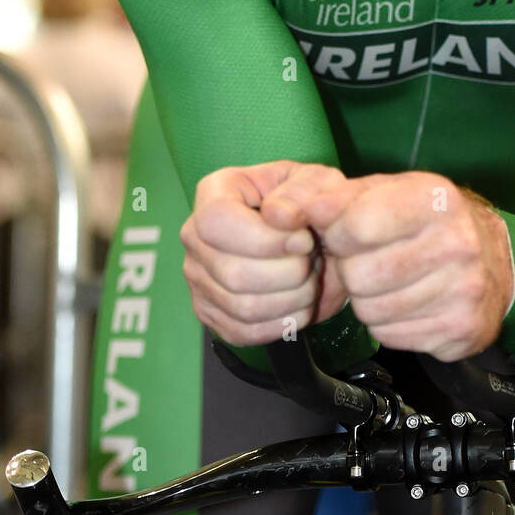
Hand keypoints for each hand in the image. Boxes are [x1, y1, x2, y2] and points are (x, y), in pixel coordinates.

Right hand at [180, 161, 346, 345]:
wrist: (318, 241)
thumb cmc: (311, 205)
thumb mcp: (317, 182)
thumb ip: (302, 190)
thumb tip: (279, 215)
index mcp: (215, 193)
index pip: (217, 221)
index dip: (265, 239)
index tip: (303, 240)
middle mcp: (195, 237)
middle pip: (234, 272)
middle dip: (290, 273)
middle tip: (312, 259)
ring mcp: (199, 279)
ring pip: (243, 307)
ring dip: (292, 298)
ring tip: (309, 279)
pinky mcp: (211, 314)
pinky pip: (244, 332)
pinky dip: (283, 323)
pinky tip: (299, 302)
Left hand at [263, 169, 514, 361]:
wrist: (494, 260)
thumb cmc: (426, 222)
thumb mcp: (384, 192)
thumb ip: (331, 197)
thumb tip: (283, 210)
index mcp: (434, 199)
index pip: (357, 224)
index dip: (339, 233)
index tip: (346, 232)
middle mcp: (457, 242)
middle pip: (360, 274)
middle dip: (354, 270)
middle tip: (372, 260)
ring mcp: (464, 289)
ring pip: (372, 311)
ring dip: (369, 300)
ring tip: (391, 281)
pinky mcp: (461, 330)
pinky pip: (391, 336)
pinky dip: (389, 324)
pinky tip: (408, 303)